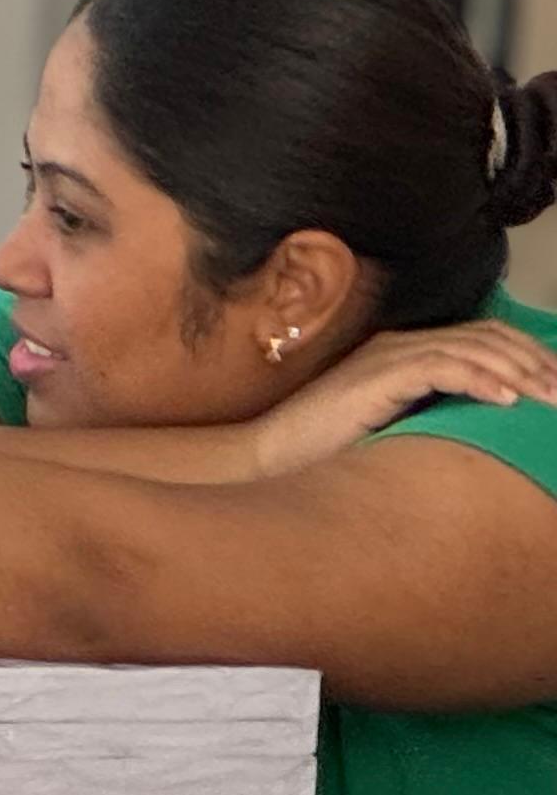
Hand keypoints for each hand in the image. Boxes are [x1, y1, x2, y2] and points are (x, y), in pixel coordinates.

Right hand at [249, 318, 556, 477]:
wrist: (267, 458)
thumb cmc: (323, 453)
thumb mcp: (392, 426)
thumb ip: (430, 412)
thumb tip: (482, 423)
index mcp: (404, 352)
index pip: (482, 337)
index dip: (526, 353)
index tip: (555, 384)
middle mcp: (399, 345)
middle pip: (486, 336)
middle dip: (534, 360)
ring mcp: (386, 358)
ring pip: (472, 348)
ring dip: (518, 371)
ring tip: (549, 396)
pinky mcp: (376, 378)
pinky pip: (442, 368)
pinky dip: (480, 380)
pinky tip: (507, 399)